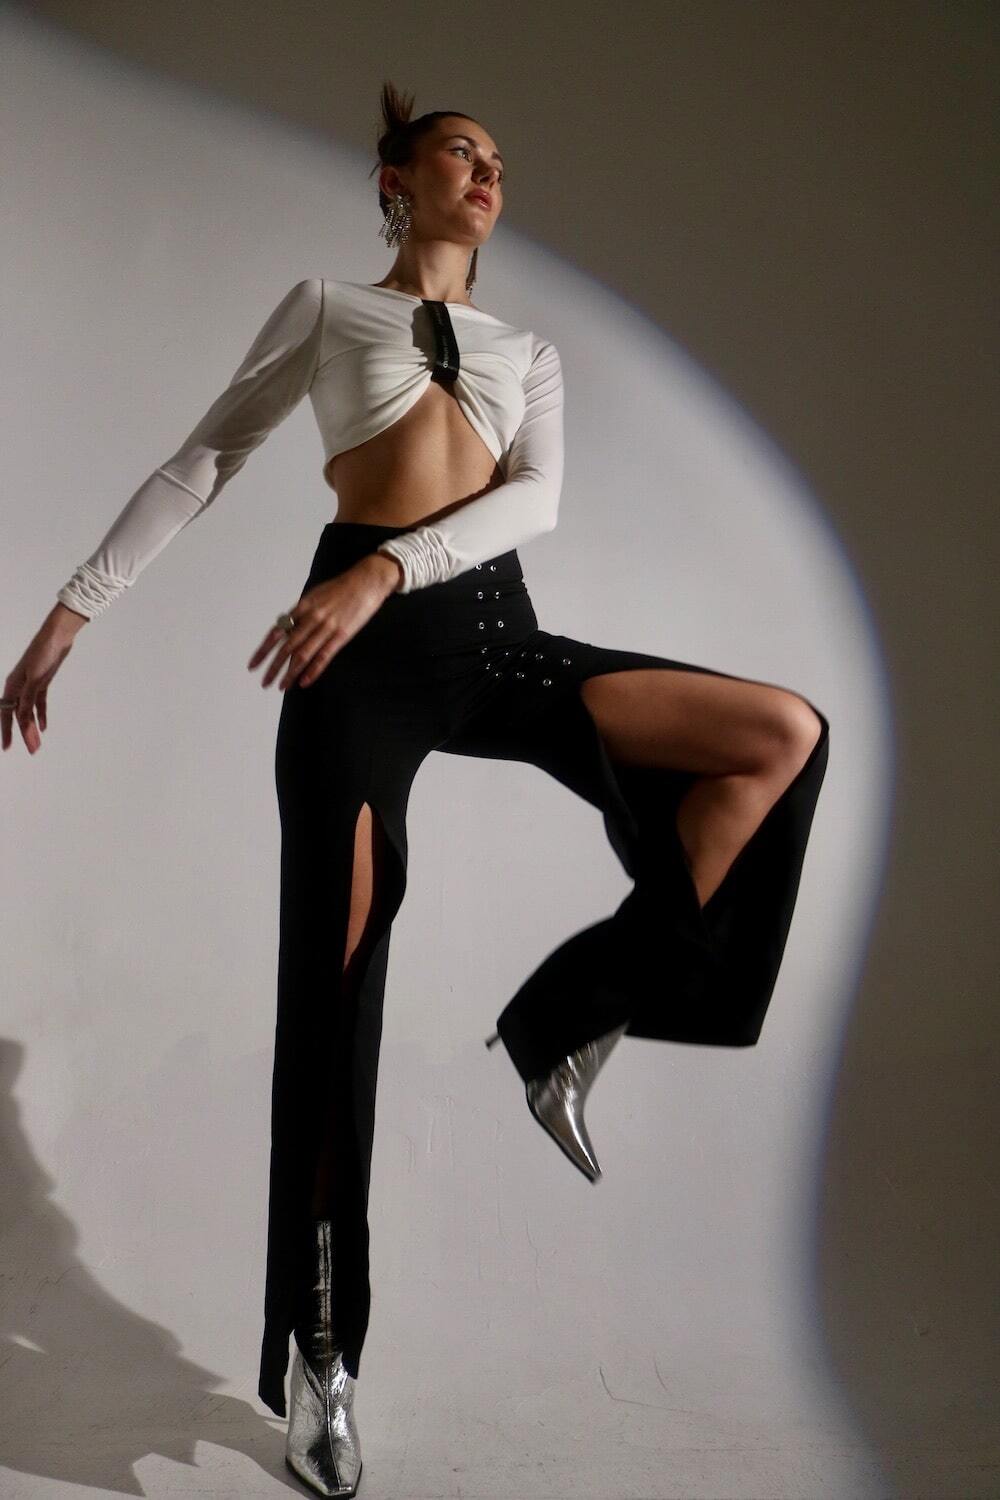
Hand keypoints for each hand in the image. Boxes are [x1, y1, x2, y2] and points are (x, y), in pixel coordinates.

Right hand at [2, 608, 82, 754]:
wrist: (57, 637)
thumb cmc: (43, 654)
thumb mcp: (35, 679)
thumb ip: (28, 699)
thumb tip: (21, 718)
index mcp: (13, 686)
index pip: (7, 714)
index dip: (7, 731)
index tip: (8, 748)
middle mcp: (19, 687)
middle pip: (19, 715)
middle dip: (24, 734)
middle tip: (33, 751)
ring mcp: (30, 685)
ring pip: (29, 711)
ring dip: (33, 727)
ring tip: (38, 743)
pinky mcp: (42, 682)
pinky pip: (39, 703)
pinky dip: (41, 715)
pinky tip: (44, 727)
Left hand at [248, 554, 401, 690]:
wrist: (366, 580)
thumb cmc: (341, 588)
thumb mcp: (315, 595)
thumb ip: (301, 612)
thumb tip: (288, 626)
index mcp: (302, 607)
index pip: (277, 632)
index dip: (263, 650)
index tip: (253, 664)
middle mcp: (310, 618)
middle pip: (286, 647)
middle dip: (273, 667)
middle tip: (264, 682)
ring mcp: (326, 627)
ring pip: (303, 654)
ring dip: (290, 673)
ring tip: (281, 686)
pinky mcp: (342, 635)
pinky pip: (324, 656)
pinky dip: (313, 670)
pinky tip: (304, 682)